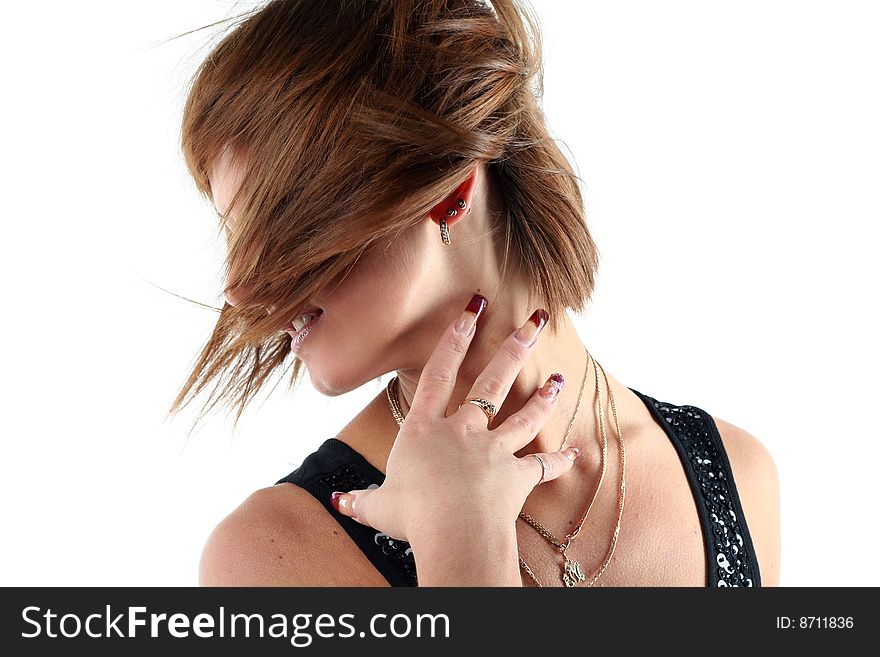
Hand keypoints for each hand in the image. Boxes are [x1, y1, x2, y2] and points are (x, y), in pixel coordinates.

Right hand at [330, 293, 579, 543]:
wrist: (453, 531)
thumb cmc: (413, 515)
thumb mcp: (379, 506)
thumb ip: (362, 500)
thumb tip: (338, 502)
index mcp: (424, 431)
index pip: (438, 375)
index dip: (454, 339)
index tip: (471, 311)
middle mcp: (462, 432)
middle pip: (490, 383)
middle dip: (512, 349)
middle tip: (534, 322)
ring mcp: (493, 451)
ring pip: (523, 416)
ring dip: (543, 398)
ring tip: (559, 379)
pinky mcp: (516, 476)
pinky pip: (542, 466)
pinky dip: (560, 461)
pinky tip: (576, 454)